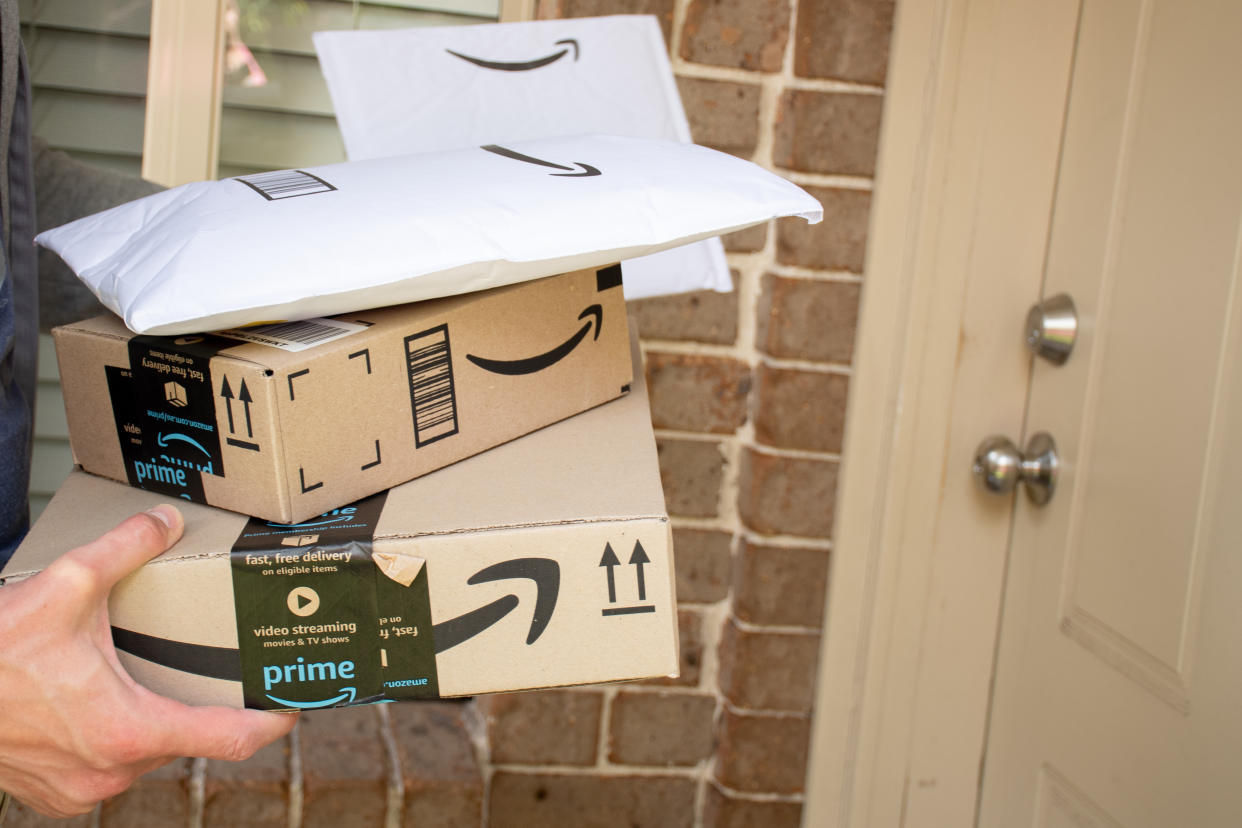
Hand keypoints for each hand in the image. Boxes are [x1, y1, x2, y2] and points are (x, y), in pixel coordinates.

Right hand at [0, 506, 296, 816]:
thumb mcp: (64, 585)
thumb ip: (125, 548)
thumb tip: (166, 521)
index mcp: (130, 729)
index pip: (229, 739)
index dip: (270, 722)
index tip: (292, 705)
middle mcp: (112, 769)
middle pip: (187, 739)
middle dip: (203, 705)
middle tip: (220, 671)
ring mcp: (82, 789)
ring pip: (147, 752)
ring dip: (154, 718)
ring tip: (155, 677)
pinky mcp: (57, 794)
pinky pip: (108, 766)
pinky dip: (116, 735)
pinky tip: (104, 701)